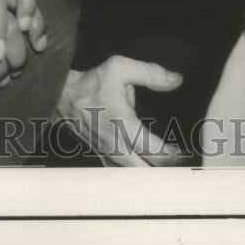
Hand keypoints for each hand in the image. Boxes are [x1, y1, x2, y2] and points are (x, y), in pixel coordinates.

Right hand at [57, 55, 183, 166]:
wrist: (62, 96)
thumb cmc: (92, 82)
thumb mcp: (120, 67)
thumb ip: (150, 73)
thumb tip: (176, 79)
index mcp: (121, 121)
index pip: (151, 149)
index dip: (170, 155)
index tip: (181, 152)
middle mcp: (114, 142)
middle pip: (143, 171)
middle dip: (163, 172)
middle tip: (180, 166)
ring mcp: (107, 153)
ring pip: (132, 176)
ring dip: (150, 175)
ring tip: (168, 170)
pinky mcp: (102, 156)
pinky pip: (120, 175)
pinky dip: (134, 177)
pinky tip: (146, 171)